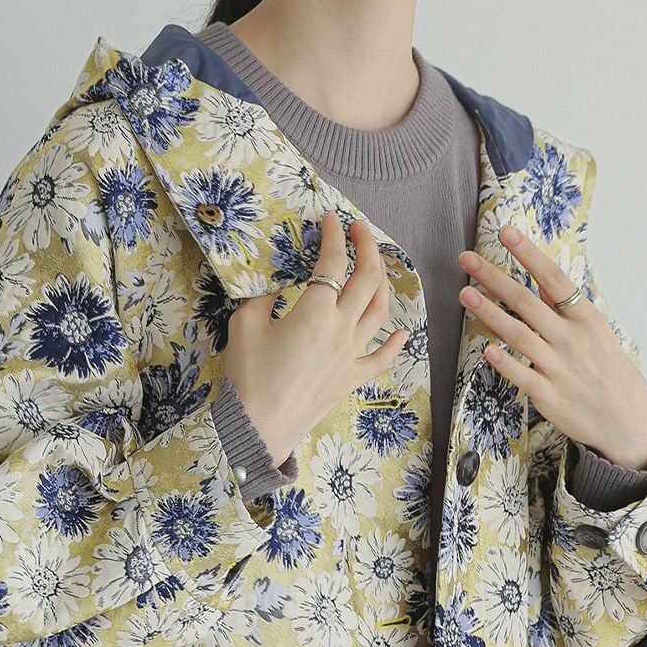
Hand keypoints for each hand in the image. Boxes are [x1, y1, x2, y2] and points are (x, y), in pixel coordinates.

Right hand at [224, 211, 409, 462]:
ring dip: (382, 283)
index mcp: (315, 312)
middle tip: (361, 230)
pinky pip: (380, 359)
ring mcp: (350, 355)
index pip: (332, 262)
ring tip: (377, 266)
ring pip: (380, 312)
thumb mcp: (245, 325)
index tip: (332, 218)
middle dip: (367, 247)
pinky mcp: (351, 379)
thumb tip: (277, 281)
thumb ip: (264, 296)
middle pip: (367, 279)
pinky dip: (394, 344)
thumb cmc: (248, 377)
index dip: (333, 235)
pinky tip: (401, 332)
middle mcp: (341, 329)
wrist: (258, 428)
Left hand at [458, 226, 646, 469]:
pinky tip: (486, 349)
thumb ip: (563, 309)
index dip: (528, 254)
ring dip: (489, 313)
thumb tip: (537, 280)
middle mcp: (572, 339)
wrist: (626, 419)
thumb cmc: (606, 371)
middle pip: (527, 302)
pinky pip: (523, 376)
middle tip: (466, 259)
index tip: (505, 233)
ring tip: (464, 293)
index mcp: (585, 318)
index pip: (553, 278)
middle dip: (494, 278)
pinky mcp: (549, 396)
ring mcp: (560, 368)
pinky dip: (506, 362)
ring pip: (519, 335)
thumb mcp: (594, 332)